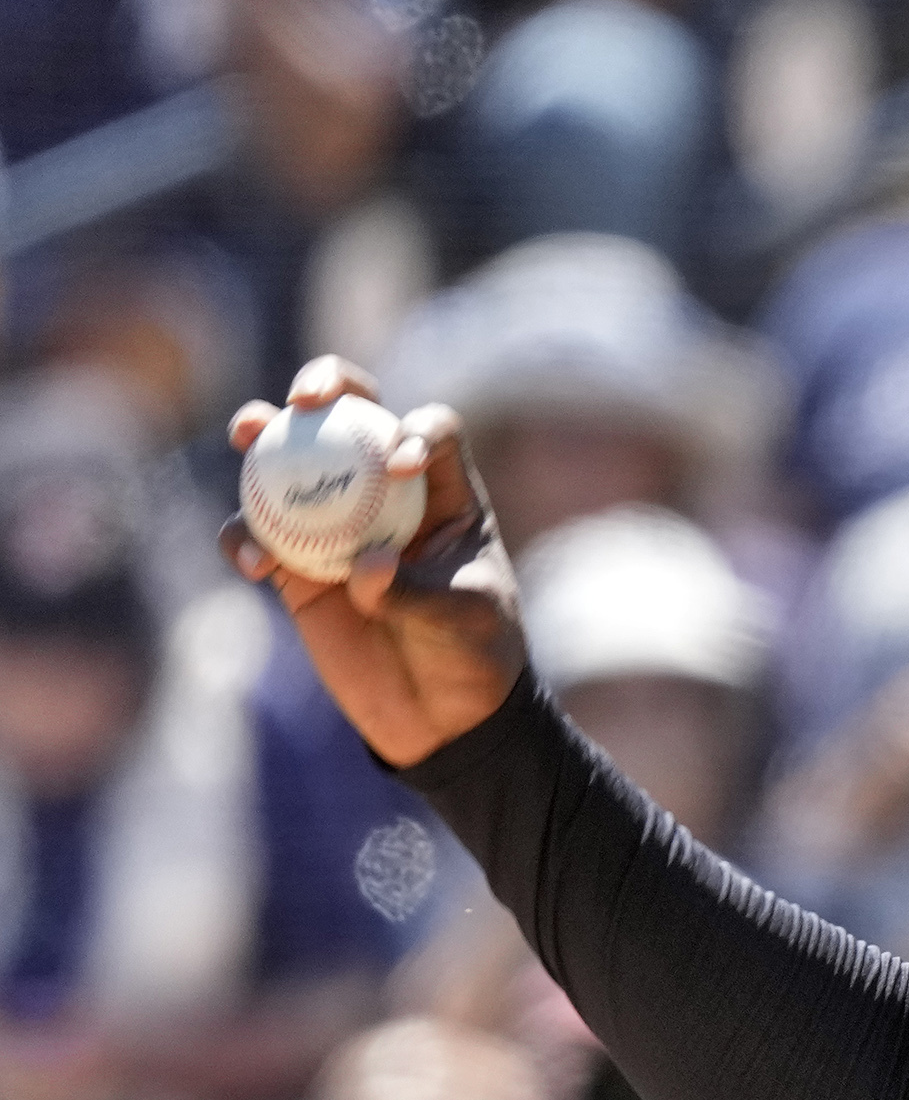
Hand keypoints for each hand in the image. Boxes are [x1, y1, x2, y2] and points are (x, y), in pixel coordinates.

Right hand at [223, 357, 525, 766]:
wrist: (441, 715)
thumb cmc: (474, 657)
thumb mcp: (463, 623)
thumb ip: (416, 592)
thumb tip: (361, 566)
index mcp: (446, 494)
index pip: (433, 433)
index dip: (416, 429)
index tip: (402, 463)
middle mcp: (386, 491)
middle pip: (353, 413)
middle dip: (327, 383)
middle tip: (304, 397)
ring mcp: (334, 520)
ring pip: (288, 458)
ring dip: (260, 434)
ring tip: (247, 436)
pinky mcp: (294, 563)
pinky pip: (254, 534)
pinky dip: (243, 537)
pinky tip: (251, 561)